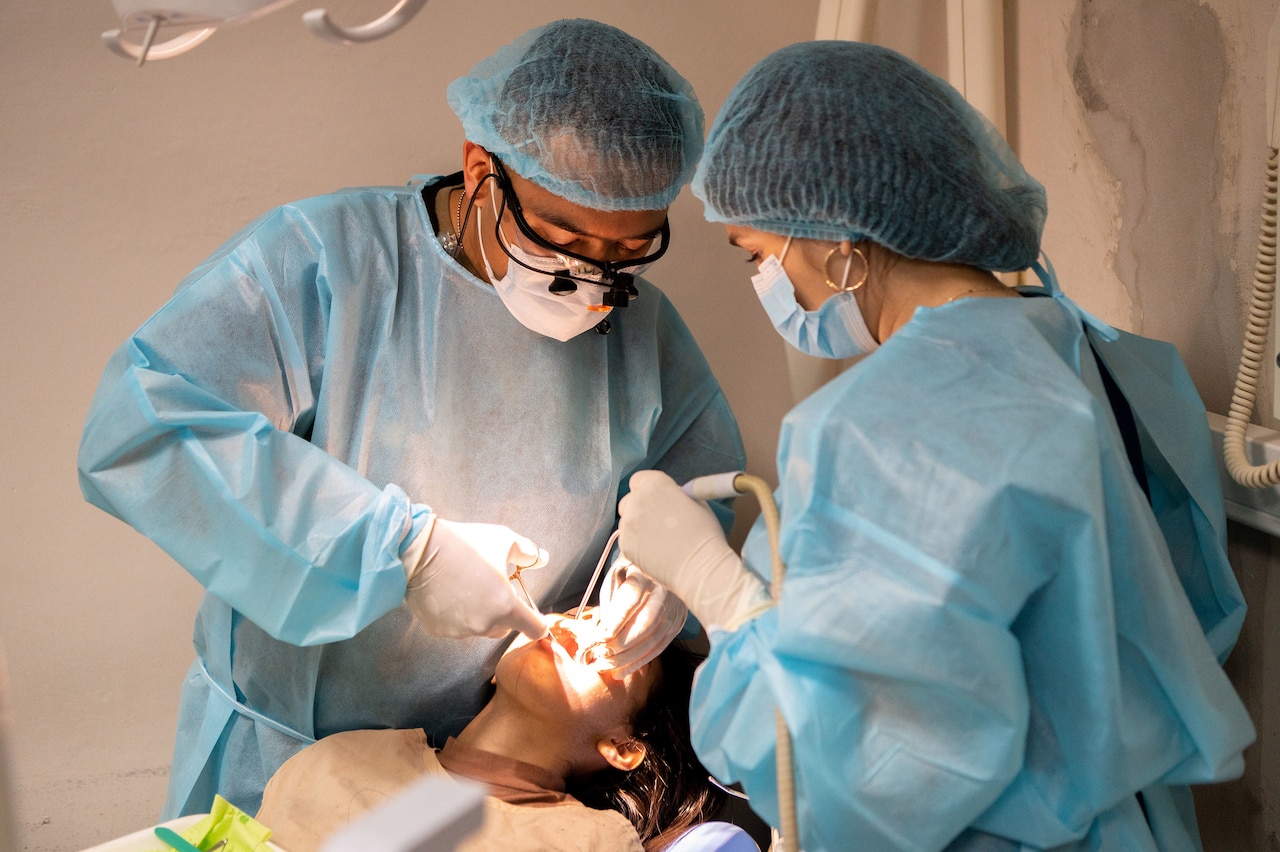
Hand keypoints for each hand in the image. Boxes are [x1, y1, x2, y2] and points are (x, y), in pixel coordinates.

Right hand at [403, 518, 548, 640]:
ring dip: (480, 614)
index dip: (537, 621)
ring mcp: (460, 631)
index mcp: (506, 607)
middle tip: (492, 586)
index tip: (534, 615)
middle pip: (505, 627)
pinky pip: (457, 626)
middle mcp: (484, 625)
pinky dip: (457, 615)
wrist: (418, 550)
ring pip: (480, 627)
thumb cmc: (465, 543)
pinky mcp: (439, 630)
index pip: (534, 629)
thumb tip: (542, 558)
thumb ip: (528, 552)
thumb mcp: (503, 540)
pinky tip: (449, 593)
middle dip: (504, 611)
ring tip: (468, 586)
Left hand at [588, 556, 688, 676]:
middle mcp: (665, 590)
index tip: (599, 636)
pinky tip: (622, 670)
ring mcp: (674, 608)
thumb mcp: (617, 573)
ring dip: (628, 657)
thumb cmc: (634, 568)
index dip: (616, 620)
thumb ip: (610, 598)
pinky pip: (659, 646)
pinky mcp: (677, 622)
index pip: (631, 597)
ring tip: (607, 665)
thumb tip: (601, 629)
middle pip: (645, 622)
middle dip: (621, 643)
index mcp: (645, 572)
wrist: (667, 562)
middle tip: (600, 655)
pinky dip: (640, 661)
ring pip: (653, 638)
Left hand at [618, 470, 771, 631]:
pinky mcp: (625, 546)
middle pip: (628, 501)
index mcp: (655, 484)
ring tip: (660, 542)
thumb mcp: (697, 502)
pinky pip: (627, 542)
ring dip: (638, 529)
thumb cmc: (704, 534)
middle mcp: (636, 501)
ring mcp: (627, 524)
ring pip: (626, 523)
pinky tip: (656, 554)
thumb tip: (670, 497)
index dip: (647, 490)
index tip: (657, 501)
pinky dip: (637, 546)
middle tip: (657, 523)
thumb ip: (676, 495)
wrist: (699, 567)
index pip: (639, 480)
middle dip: (638, 509)